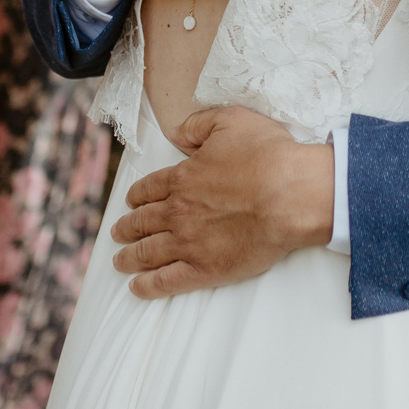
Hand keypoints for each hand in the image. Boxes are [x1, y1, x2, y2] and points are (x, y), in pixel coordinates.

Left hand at [110, 106, 334, 298]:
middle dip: (126, 228)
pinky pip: (165, 281)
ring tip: (120, 262)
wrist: (290, 195)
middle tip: (118, 234)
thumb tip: (177, 133)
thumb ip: (198, 124)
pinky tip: (137, 287)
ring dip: (129, 258)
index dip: (136, 196)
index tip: (131, 202)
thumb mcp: (232, 121)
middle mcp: (178, 212)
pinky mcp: (204, 269)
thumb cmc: (268, 156)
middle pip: (141, 222)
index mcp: (182, 179)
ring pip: (147, 253)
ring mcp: (188, 243)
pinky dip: (147, 286)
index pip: (148, 190)